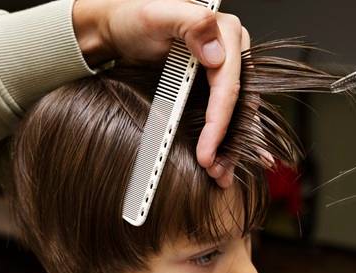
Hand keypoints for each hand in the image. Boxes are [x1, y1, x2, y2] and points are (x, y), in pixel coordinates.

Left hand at [73, 0, 249, 186]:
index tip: (207, 151)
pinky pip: (225, 114)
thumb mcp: (157, 14)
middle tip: (215, 171)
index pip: (229, 85)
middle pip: (239, 104)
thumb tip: (217, 54)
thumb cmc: (133, 16)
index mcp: (227, 32)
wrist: (117, 28)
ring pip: (236, 114)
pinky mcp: (212, 84)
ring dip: (230, 146)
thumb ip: (192, 24)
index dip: (220, 122)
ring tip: (219, 174)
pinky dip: (224, 138)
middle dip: (228, 141)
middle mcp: (231, 51)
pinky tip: (224, 159)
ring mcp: (223, 69)